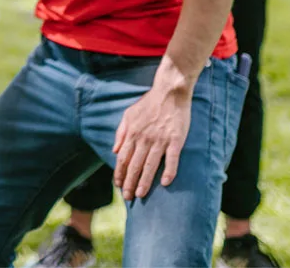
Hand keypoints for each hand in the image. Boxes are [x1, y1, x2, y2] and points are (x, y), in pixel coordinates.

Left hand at [112, 80, 192, 199]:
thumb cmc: (149, 104)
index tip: (117, 185)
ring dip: (144, 181)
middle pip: (134, 164)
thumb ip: (121, 132)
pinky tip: (165, 183)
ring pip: (150, 165)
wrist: (169, 92)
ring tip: (140, 194)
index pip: (123, 157)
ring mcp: (160, 139)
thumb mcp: (129, 114)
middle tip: (127, 197)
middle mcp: (144, 138)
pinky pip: (171, 159)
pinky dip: (168, 171)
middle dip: (129, 182)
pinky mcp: (175, 139)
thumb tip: (114, 150)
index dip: (119, 173)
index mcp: (133, 132)